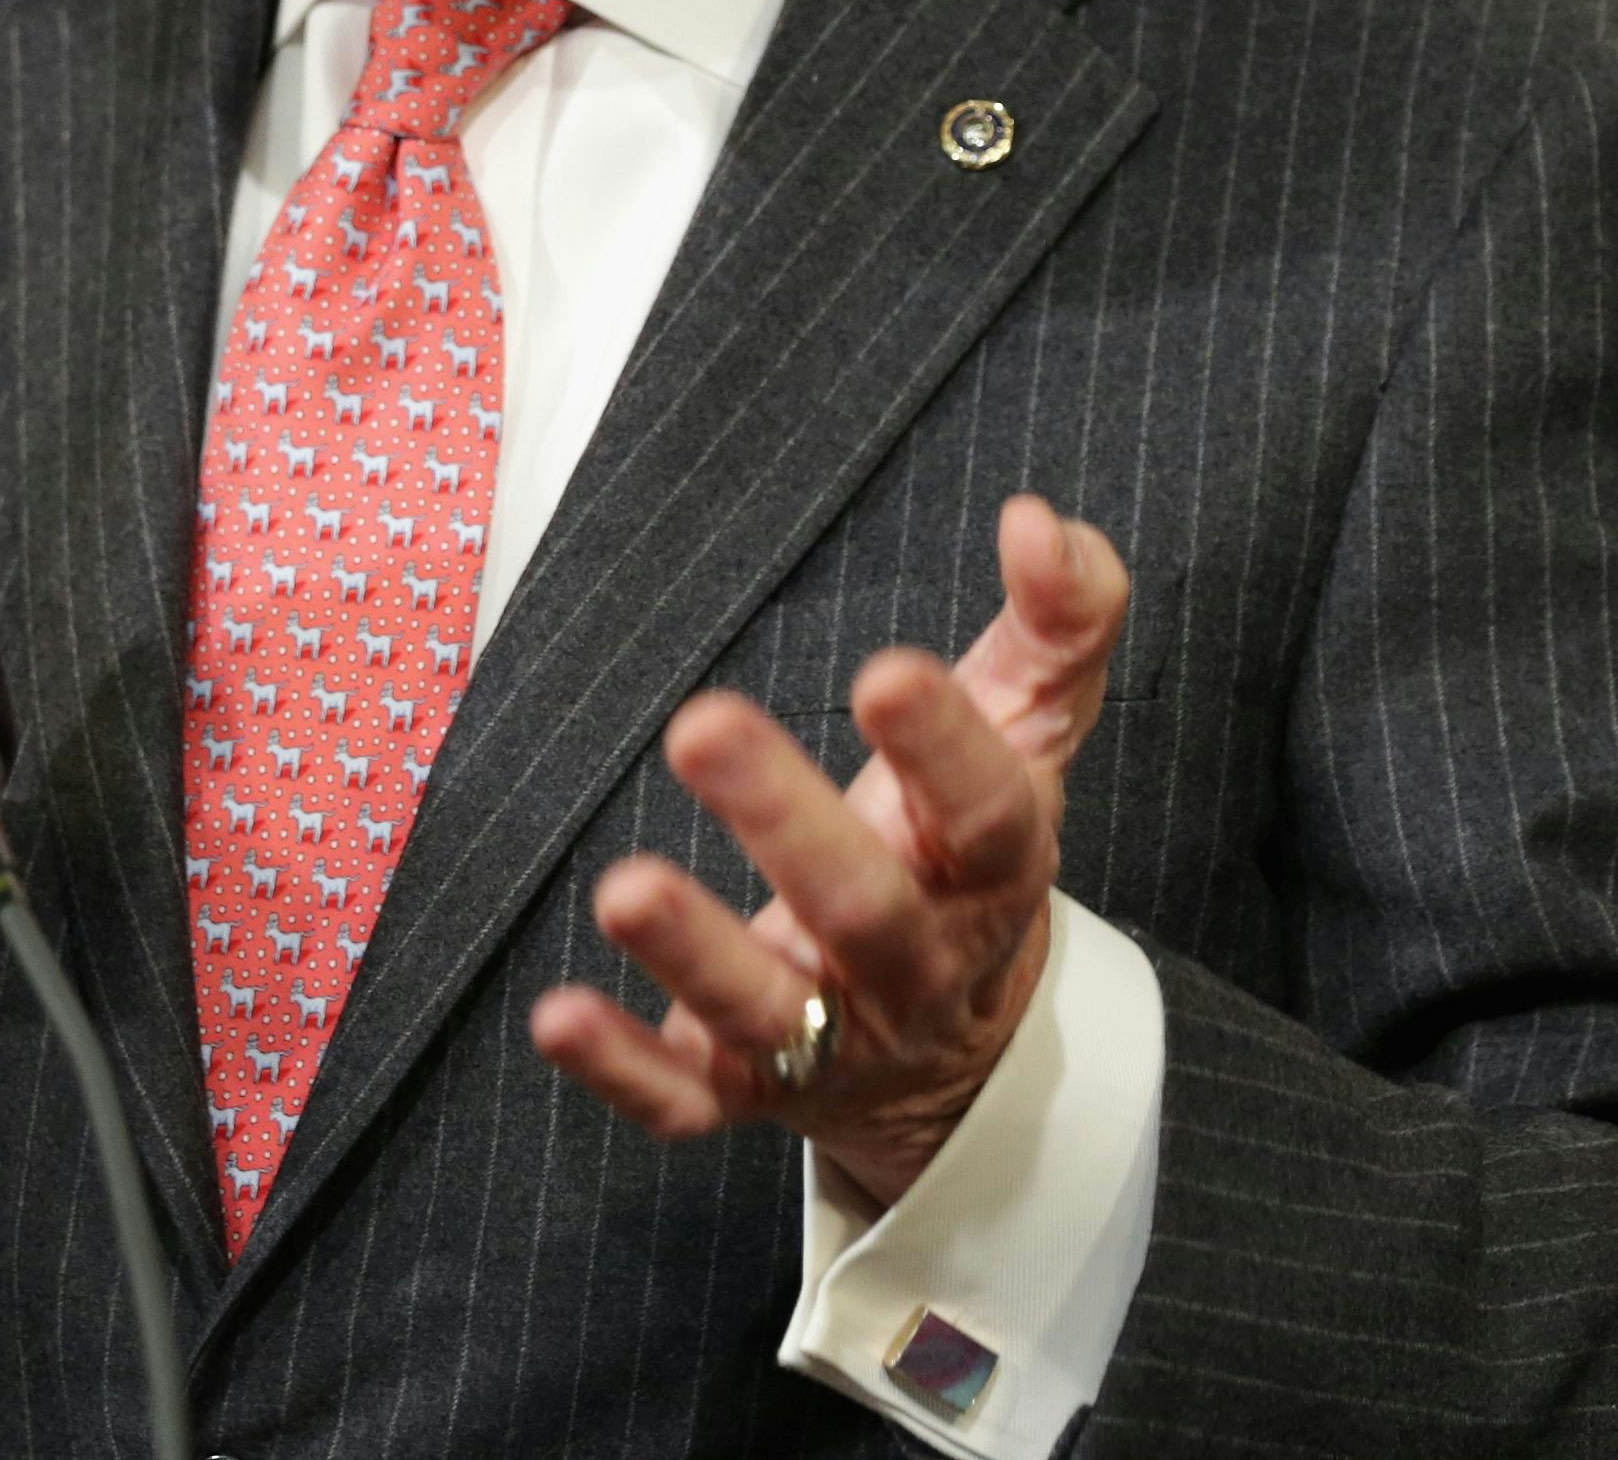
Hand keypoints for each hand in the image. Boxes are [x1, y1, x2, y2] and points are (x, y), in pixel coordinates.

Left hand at [530, 496, 1130, 1203]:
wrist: (960, 1051)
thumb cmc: (969, 848)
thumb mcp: (1030, 732)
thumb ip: (1058, 622)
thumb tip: (1040, 519)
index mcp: (992, 869)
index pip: (986, 812)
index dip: (945, 749)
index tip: (887, 671)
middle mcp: (919, 965)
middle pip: (865, 909)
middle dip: (788, 823)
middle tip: (702, 726)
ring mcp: (833, 1040)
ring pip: (770, 1010)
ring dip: (696, 953)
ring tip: (624, 888)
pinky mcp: (747, 1095)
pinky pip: (687, 1098)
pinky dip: (625, 1066)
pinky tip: (559, 1015)